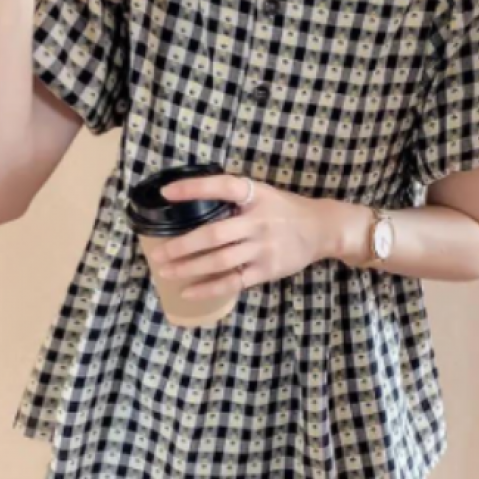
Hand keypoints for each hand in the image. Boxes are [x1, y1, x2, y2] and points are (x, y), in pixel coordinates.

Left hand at [144, 174, 329, 300]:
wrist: (321, 229)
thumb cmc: (283, 209)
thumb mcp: (262, 193)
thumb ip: (233, 197)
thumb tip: (189, 201)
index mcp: (255, 195)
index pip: (222, 186)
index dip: (194, 188)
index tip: (166, 192)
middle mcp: (259, 221)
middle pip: (214, 233)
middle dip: (182, 245)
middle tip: (158, 253)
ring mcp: (263, 247)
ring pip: (219, 260)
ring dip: (189, 267)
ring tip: (165, 271)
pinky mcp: (267, 270)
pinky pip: (233, 281)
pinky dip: (208, 288)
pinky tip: (188, 291)